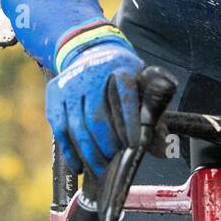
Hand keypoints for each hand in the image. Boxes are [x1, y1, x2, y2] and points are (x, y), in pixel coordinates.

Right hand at [45, 35, 143, 176]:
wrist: (93, 52)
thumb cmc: (125, 78)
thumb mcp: (143, 85)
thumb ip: (155, 114)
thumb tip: (165, 147)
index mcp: (120, 67)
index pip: (125, 98)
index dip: (130, 124)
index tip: (135, 146)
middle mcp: (91, 73)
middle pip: (96, 117)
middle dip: (106, 144)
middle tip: (114, 161)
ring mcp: (70, 83)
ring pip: (76, 126)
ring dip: (88, 152)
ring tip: (100, 167)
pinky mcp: (55, 94)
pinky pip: (60, 128)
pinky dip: (69, 151)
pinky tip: (79, 166)